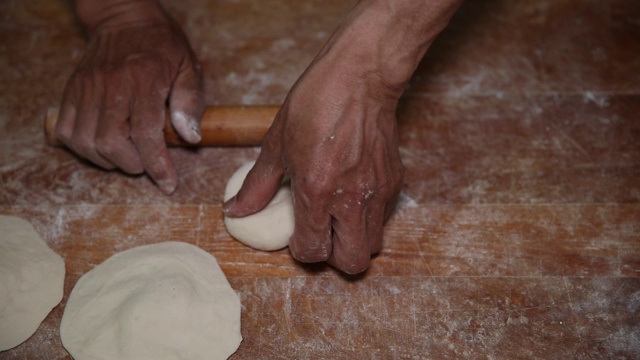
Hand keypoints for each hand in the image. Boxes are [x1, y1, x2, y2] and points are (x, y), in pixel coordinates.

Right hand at [56, 0, 202, 193]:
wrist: (124, 18)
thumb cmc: (162, 45)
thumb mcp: (188, 67)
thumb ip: (191, 102)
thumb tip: (190, 138)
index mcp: (144, 79)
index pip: (145, 132)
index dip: (157, 164)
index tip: (168, 183)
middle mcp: (111, 85)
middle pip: (111, 142)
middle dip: (133, 164)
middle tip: (147, 163)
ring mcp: (87, 88)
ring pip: (86, 141)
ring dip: (107, 160)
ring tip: (127, 156)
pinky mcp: (72, 91)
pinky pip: (67, 131)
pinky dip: (82, 148)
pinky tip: (102, 147)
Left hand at [223, 0, 462, 272]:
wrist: (360, 78)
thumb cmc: (314, 103)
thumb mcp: (276, 144)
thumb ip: (257, 185)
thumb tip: (234, 211)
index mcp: (316, 191)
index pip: (313, 250)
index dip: (301, 250)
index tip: (297, 236)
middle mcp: (351, 199)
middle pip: (353, 263)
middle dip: (334, 257)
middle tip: (321, 236)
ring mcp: (377, 192)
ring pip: (373, 246)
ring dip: (353, 240)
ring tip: (338, 218)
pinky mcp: (394, 182)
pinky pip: (383, 219)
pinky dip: (368, 218)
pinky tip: (353, 194)